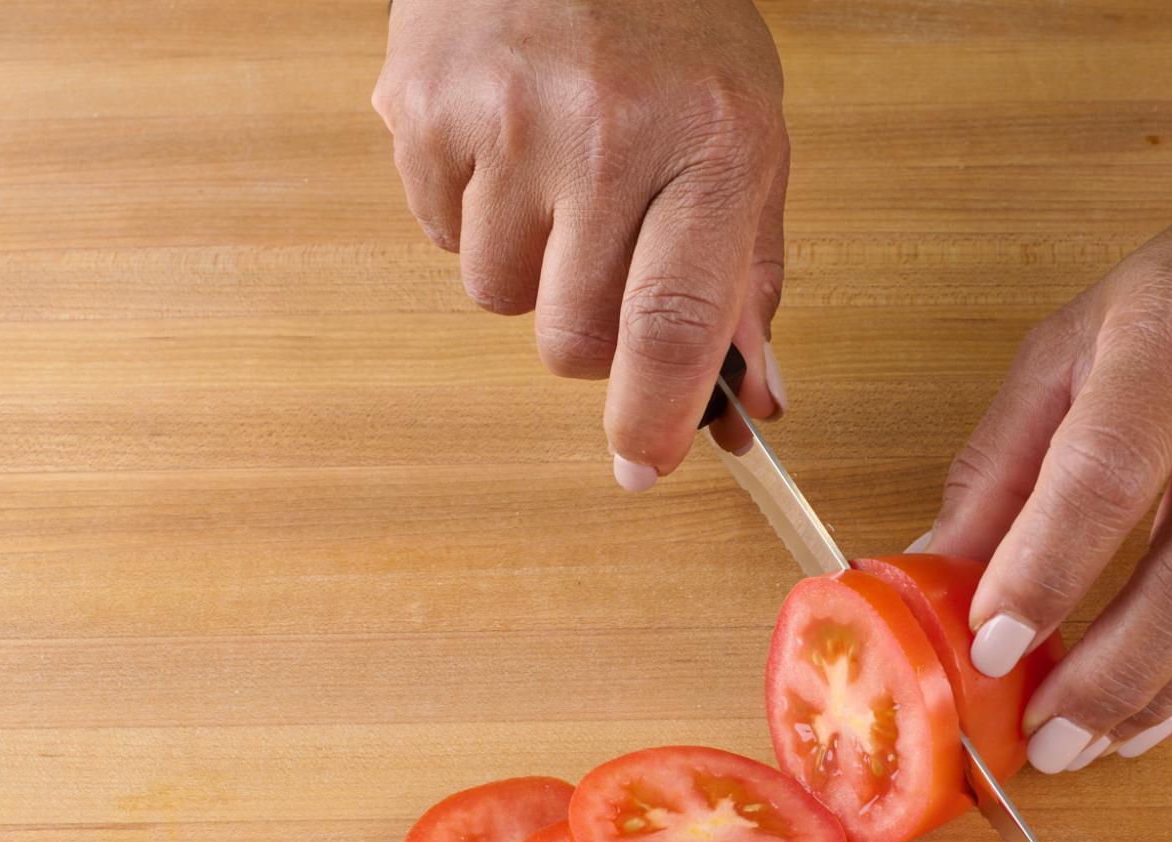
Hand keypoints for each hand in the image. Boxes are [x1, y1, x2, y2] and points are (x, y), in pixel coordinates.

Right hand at [372, 0, 790, 483]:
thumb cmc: (671, 26)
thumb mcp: (748, 137)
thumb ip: (749, 278)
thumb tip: (746, 406)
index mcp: (712, 148)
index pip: (676, 322)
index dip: (656, 416)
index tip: (642, 467)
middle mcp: (608, 138)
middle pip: (573, 339)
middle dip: (590, 340)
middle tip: (605, 263)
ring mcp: (506, 122)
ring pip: (499, 297)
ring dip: (528, 269)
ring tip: (555, 179)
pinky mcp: (423, 111)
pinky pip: (438, 237)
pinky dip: (470, 216)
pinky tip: (504, 148)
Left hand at [922, 163, 1171, 771]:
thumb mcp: (1076, 341)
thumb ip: (1004, 461)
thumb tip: (936, 578)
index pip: (1108, 472)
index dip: (1045, 571)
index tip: (989, 650)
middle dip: (1108, 674)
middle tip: (1043, 740)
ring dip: (1159, 696)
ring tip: (1089, 743)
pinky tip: (1161, 716)